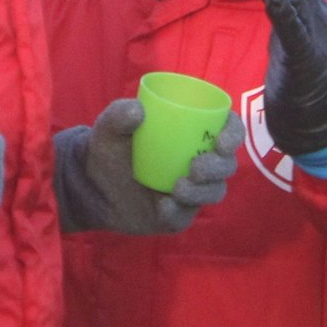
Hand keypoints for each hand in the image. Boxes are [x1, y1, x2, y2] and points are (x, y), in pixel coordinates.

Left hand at [54, 98, 243, 234]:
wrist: (92, 185)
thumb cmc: (110, 148)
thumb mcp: (109, 127)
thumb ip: (119, 114)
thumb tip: (138, 110)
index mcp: (194, 135)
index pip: (229, 130)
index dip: (234, 134)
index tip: (221, 141)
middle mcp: (200, 162)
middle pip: (227, 164)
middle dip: (218, 167)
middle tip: (195, 167)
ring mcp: (191, 191)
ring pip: (214, 192)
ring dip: (202, 191)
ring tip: (178, 187)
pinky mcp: (177, 215)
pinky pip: (186, 216)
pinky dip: (179, 211)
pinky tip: (163, 206)